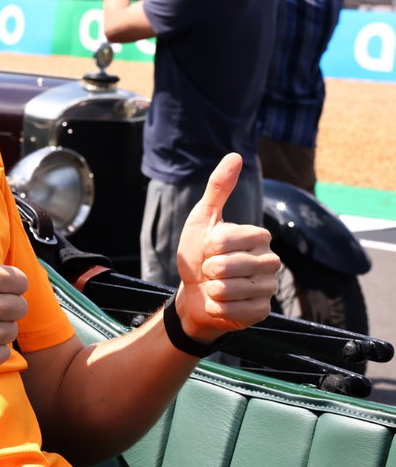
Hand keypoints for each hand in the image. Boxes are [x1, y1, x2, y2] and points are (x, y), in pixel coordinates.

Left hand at [173, 154, 278, 341]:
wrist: (194, 293)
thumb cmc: (198, 254)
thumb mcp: (203, 219)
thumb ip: (218, 188)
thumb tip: (235, 155)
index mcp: (260, 236)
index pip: (224, 240)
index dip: (207, 247)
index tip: (208, 249)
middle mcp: (271, 260)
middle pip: (226, 266)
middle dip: (207, 270)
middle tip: (210, 271)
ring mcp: (270, 287)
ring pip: (229, 290)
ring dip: (211, 290)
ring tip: (215, 287)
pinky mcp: (263, 311)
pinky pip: (234, 311)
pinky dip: (218, 309)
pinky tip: (221, 304)